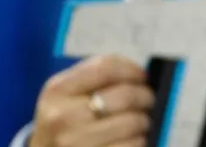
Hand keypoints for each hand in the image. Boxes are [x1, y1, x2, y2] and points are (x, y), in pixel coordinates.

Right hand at [31, 55, 154, 146]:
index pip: (105, 67)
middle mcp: (63, 116)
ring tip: (139, 122)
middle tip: (148, 100)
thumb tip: (140, 76)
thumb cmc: (64, 123)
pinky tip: (132, 140)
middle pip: (124, 95)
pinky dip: (139, 141)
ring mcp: (75, 143)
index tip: (142, 76)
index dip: (131, 69)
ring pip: (132, 123)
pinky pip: (132, 146)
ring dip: (143, 122)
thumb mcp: (65, 95)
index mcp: (58, 90)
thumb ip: (96, 79)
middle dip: (145, 97)